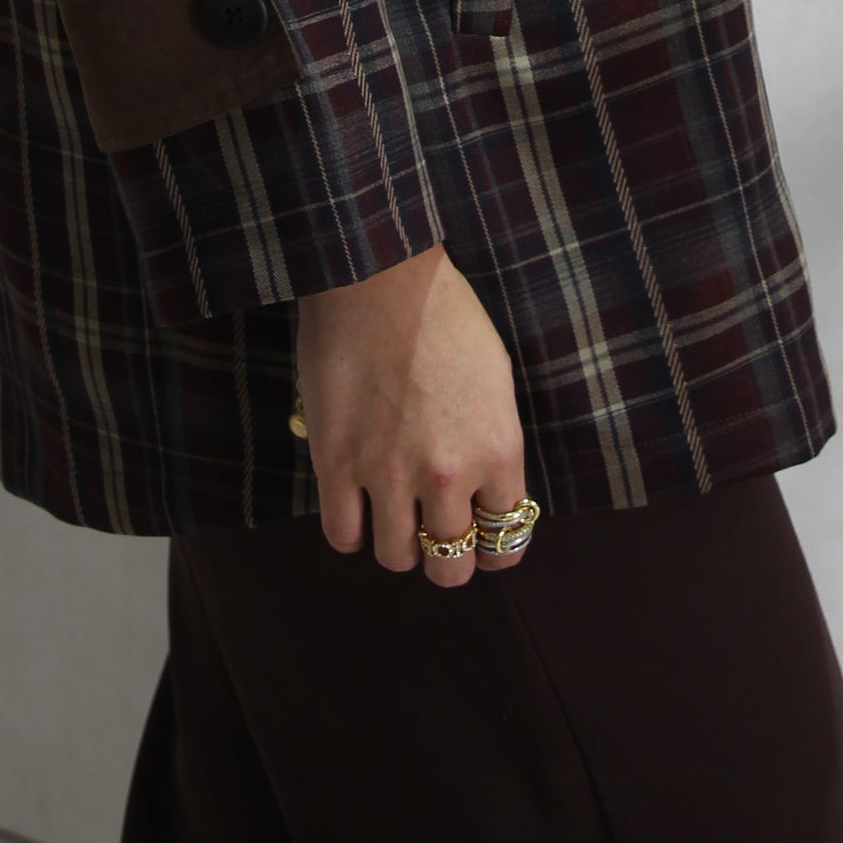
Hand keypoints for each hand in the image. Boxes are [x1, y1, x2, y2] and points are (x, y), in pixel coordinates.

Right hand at [297, 243, 531, 590]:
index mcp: (498, 452)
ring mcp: (388, 475)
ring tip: (391, 514)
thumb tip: (484, 493)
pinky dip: (351, 530)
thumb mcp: (495, 381)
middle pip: (451, 567)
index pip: (506, 541)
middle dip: (446, 557)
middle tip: (435, 534)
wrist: (379, 275)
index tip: (482, 540)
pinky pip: (343, 536)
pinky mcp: (336, 464)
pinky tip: (355, 506)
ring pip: (397, 560)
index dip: (494, 548)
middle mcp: (448, 477)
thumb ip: (493, 446)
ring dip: (397, 543)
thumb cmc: (444, 314)